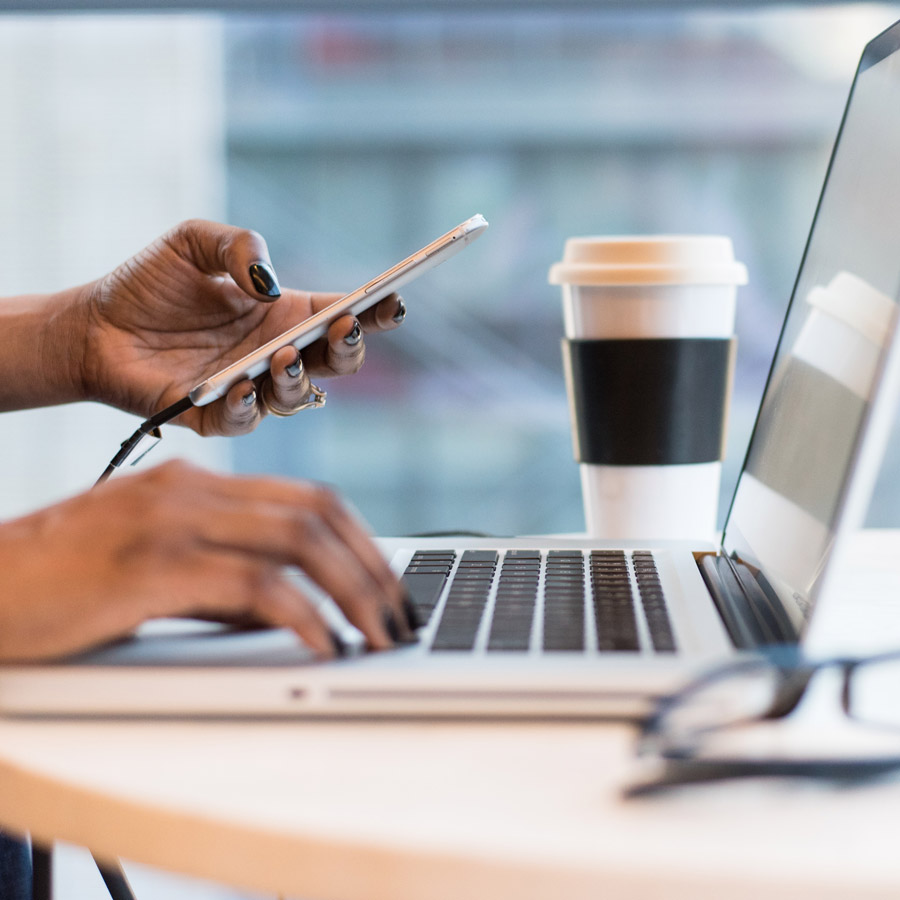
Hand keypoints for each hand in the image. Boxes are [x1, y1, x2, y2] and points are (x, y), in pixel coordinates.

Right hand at [0, 461, 412, 661]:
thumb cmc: (62, 585)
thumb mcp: (156, 568)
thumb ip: (224, 580)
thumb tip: (293, 611)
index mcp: (196, 484)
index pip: (308, 497)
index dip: (361, 540)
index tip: (388, 584)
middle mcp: (191, 490)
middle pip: (317, 512)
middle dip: (372, 567)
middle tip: (399, 615)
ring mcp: (172, 521)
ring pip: (298, 540)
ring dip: (353, 590)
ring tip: (379, 635)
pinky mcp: (151, 566)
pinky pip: (254, 585)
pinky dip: (302, 615)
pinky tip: (322, 645)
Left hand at [79, 219, 405, 434]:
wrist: (93, 325)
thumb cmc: (149, 284)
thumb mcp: (193, 242)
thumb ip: (238, 246)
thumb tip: (269, 283)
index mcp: (283, 314)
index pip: (342, 316)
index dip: (373, 312)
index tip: (393, 301)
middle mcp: (275, 354)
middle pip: (335, 363)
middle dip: (349, 349)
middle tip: (344, 328)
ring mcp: (249, 388)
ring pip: (297, 396)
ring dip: (298, 378)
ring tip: (282, 355)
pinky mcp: (214, 416)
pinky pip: (245, 420)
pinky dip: (249, 406)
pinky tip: (241, 384)